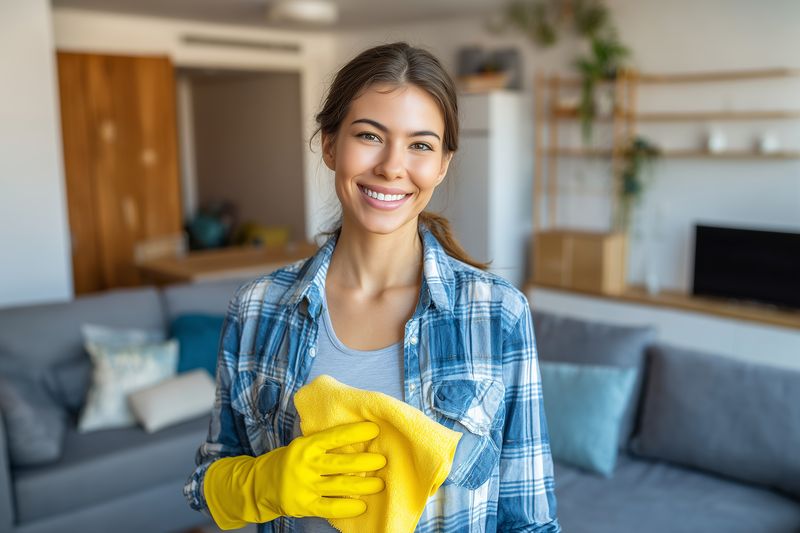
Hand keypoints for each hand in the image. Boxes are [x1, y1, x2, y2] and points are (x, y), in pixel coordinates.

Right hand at [204, 421, 385, 528]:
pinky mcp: (304, 505)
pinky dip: (347, 508)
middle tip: (383, 460)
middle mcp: (305, 464)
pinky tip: (362, 505)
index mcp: (307, 445)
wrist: (260, 484)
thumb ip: (326, 444)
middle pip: (341, 463)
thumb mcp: (303, 445)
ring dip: (363, 485)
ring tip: (380, 484)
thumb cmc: (291, 460)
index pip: (334, 436)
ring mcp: (304, 486)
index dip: (355, 432)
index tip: (374, 429)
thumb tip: (360, 438)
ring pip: (339, 486)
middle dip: (365, 462)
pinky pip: (330, 508)